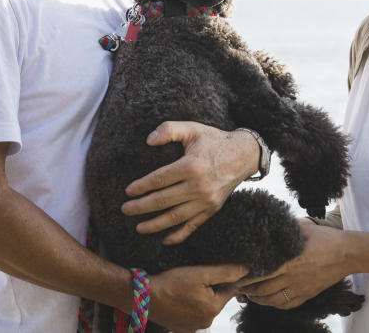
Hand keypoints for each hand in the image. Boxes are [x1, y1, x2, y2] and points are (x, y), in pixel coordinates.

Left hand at [122, 121, 258, 243]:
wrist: (244, 155)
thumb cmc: (214, 140)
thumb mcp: (192, 128)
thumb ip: (169, 129)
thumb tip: (148, 140)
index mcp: (191, 166)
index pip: (160, 180)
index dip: (142, 187)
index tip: (128, 191)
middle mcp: (198, 186)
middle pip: (163, 200)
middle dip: (141, 207)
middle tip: (125, 209)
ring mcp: (206, 201)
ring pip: (175, 217)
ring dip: (155, 224)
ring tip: (138, 227)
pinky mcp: (212, 210)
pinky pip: (192, 226)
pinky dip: (178, 235)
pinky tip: (164, 240)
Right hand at [148, 262, 247, 332]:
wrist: (144, 297)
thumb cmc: (172, 283)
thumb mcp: (201, 273)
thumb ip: (225, 272)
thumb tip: (247, 271)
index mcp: (213, 308)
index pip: (229, 290)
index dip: (223, 278)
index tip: (212, 270)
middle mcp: (205, 322)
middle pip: (216, 299)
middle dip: (210, 288)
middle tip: (195, 277)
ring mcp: (192, 327)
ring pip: (203, 307)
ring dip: (199, 297)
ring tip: (185, 286)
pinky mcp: (181, 328)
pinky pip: (191, 315)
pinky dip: (188, 306)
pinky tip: (179, 297)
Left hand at [238, 221, 348, 307]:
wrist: (347, 254)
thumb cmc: (325, 238)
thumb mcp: (303, 228)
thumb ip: (285, 229)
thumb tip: (269, 224)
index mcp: (290, 261)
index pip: (261, 273)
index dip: (245, 278)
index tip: (234, 277)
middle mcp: (293, 278)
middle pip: (263, 290)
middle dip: (247, 290)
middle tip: (235, 288)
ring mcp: (301, 288)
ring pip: (273, 301)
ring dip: (258, 300)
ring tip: (249, 295)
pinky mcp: (307, 295)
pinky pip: (287, 305)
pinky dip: (274, 305)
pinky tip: (268, 300)